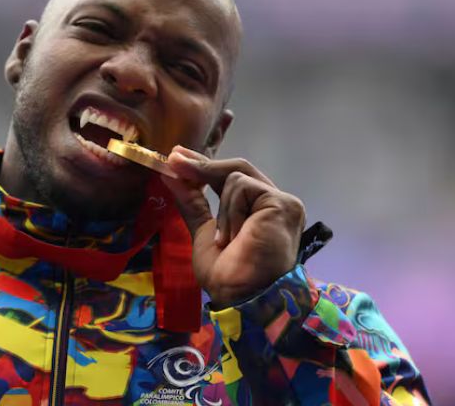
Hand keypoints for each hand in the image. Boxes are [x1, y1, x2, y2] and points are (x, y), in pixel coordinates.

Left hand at [161, 145, 305, 308]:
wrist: (242, 297)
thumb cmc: (226, 275)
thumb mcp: (203, 232)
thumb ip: (192, 202)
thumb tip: (172, 173)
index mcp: (257, 211)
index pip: (232, 179)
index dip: (204, 166)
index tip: (178, 157)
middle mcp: (272, 204)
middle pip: (236, 169)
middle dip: (202, 165)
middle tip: (175, 160)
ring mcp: (281, 202)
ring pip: (235, 177)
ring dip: (221, 211)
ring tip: (225, 240)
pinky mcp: (282, 203)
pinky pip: (242, 187)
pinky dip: (230, 212)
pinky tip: (235, 236)